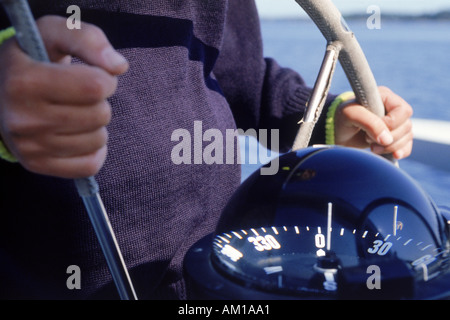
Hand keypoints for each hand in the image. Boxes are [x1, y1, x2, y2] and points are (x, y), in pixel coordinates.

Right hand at [0, 16, 127, 177]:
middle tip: (80, 95)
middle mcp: (22, 118)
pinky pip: (91, 165)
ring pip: (98, 140)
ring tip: (74, 112)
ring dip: (96, 125)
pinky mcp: (37, 165)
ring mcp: (29, 146)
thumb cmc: (34, 58)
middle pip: (100, 115)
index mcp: (24, 81)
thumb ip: (88, 39)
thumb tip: (119, 66)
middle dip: (100, 101)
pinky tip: (78, 134)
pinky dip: (93, 150)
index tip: (93, 75)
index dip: (105, 78)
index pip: (95, 86)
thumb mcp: (54, 33)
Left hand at [334, 86, 413, 159]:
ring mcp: (394, 123)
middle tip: (367, 140)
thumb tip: (387, 139)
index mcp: (385, 97)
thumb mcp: (350, 114)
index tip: (371, 130)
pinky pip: (406, 145)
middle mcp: (392, 109)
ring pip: (407, 137)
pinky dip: (400, 152)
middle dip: (389, 138)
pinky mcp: (393, 137)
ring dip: (391, 147)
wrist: (335, 133)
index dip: (391, 124)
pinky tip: (393, 155)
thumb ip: (369, 122)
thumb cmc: (340, 118)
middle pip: (406, 126)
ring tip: (372, 148)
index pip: (403, 111)